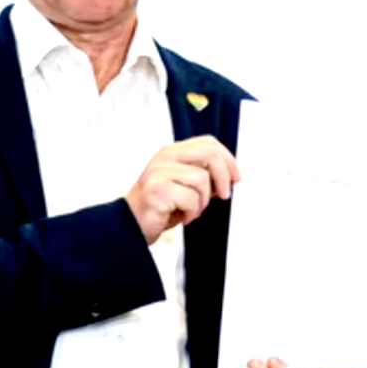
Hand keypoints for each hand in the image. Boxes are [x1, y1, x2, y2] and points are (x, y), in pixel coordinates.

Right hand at [125, 135, 240, 243]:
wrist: (131, 225)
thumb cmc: (160, 205)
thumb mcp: (185, 184)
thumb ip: (204, 174)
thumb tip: (229, 175)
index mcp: (174, 151)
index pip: (209, 143)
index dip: (228, 159)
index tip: (235, 176)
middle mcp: (166, 157)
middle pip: (209, 154)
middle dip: (223, 176)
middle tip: (224, 194)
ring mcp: (160, 172)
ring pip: (202, 179)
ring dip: (203, 201)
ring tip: (192, 209)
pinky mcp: (157, 189)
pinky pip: (191, 199)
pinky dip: (191, 212)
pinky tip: (182, 215)